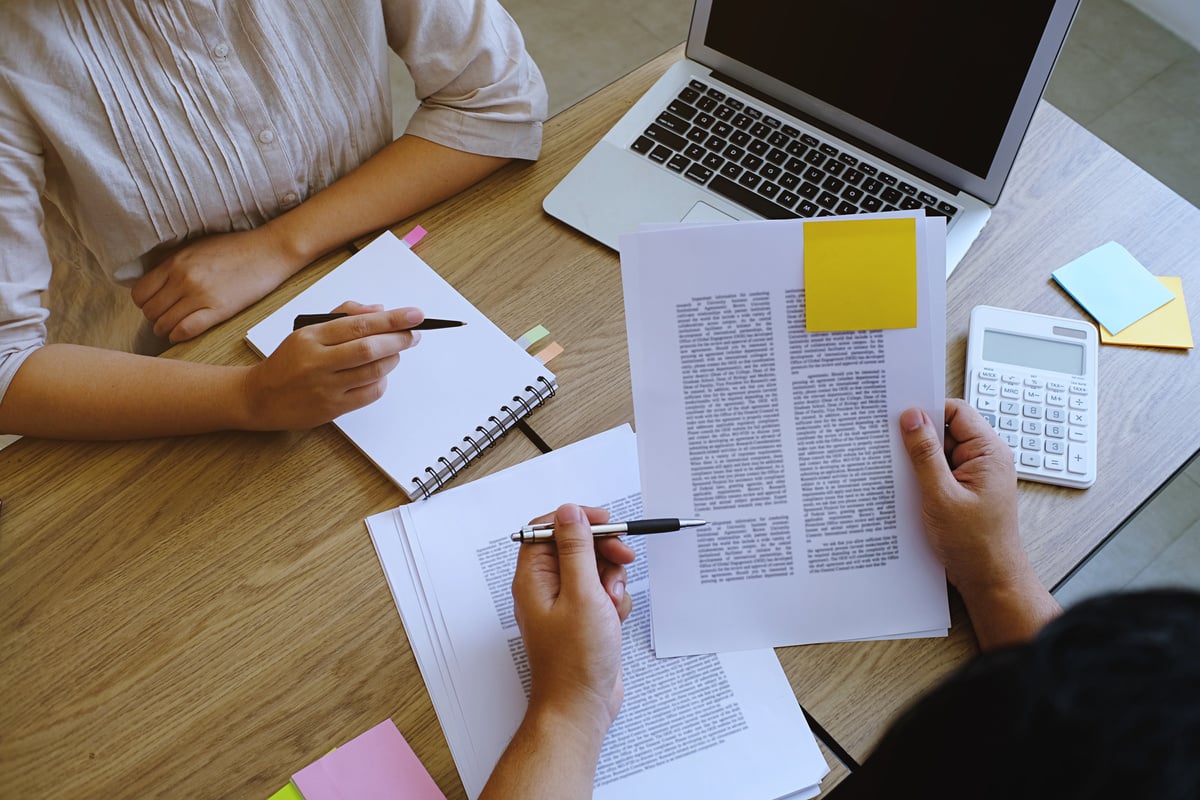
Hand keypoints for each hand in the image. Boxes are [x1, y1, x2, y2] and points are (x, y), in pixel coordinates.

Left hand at [132, 225, 302, 342]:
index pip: (140, 292)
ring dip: (165, 329)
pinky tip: (181, 334)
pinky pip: (186, 329)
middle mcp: (183, 278)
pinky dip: (179, 335)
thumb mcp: (196, 247)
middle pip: (150, 311)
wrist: (268, 251)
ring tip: (172, 329)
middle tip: (165, 318)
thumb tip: (156, 279)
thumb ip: (173, 262)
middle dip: (155, 318)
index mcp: (175, 262)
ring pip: (165, 323)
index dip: (145, 303)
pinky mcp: (219, 309)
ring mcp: (200, 295)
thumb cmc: (236, 248)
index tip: (154, 305)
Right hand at [240, 302, 421, 429]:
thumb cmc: (288, 362)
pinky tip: (380, 374)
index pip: (360, 324)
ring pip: (372, 371)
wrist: (259, 397)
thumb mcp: (308, 330)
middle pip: (369, 348)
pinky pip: (368, 393)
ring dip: (393, 360)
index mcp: (311, 336)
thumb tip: (378, 310)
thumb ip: (343, 316)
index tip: (415, 315)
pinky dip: (381, 381)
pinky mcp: (332, 408)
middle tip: (413, 335)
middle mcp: (317, 361)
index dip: (392, 319)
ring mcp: (325, 386)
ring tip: (396, 353)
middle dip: (398, 340)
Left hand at [511, 504, 634, 744]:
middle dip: (603, 551)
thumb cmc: (575, 661)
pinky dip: (614, 600)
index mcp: (534, 577)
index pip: (549, 528)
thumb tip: (570, 512)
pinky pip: (602, 592)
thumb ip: (577, 549)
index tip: (604, 522)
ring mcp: (566, 603)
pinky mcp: (583, 618)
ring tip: (611, 603)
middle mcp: (546, 587)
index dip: (578, 520)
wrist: (581, 706)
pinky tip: (613, 619)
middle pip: (577, 545)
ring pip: (595, 568)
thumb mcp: (582, 594)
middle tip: (622, 558)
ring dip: (611, 579)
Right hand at [900, 399, 1058, 647]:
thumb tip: (912, 417)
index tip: (899, 415)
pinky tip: (909, 488)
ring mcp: (976, 475)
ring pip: (940, 452)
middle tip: (891, 444)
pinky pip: (941, 471)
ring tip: (901, 473)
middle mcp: (985, 459)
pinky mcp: (965, 490)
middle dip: (918, 437)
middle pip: (946, 430)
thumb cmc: (974, 544)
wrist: (989, 580)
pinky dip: (923, 476)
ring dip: (919, 460)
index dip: (928, 409)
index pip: (956, 411)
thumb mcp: (941, 495)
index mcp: (989, 452)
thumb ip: (924, 454)